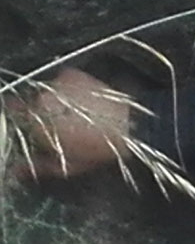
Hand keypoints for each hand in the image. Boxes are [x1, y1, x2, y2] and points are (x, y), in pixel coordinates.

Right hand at [6, 68, 133, 180]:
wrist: (131, 127)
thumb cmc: (101, 148)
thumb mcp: (69, 165)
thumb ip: (39, 166)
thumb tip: (18, 170)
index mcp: (35, 121)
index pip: (13, 116)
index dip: (20, 124)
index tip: (29, 130)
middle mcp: (41, 99)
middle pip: (30, 105)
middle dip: (40, 115)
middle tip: (58, 127)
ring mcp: (56, 83)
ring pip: (46, 93)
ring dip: (55, 103)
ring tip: (75, 115)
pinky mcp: (71, 74)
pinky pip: (61, 83)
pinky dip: (68, 91)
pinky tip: (82, 104)